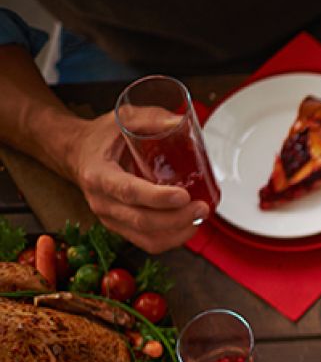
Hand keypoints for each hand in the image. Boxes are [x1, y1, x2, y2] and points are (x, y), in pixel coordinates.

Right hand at [68, 113, 205, 253]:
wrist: (76, 155)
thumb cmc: (100, 138)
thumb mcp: (121, 119)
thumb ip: (150, 118)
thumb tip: (181, 122)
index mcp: (99, 175)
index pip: (128, 192)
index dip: (157, 198)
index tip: (184, 196)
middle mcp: (102, 202)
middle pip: (141, 220)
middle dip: (177, 219)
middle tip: (202, 207)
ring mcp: (110, 218)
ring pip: (146, 238)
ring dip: (178, 233)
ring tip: (199, 218)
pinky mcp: (120, 227)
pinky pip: (147, 242)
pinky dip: (171, 239)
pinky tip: (189, 226)